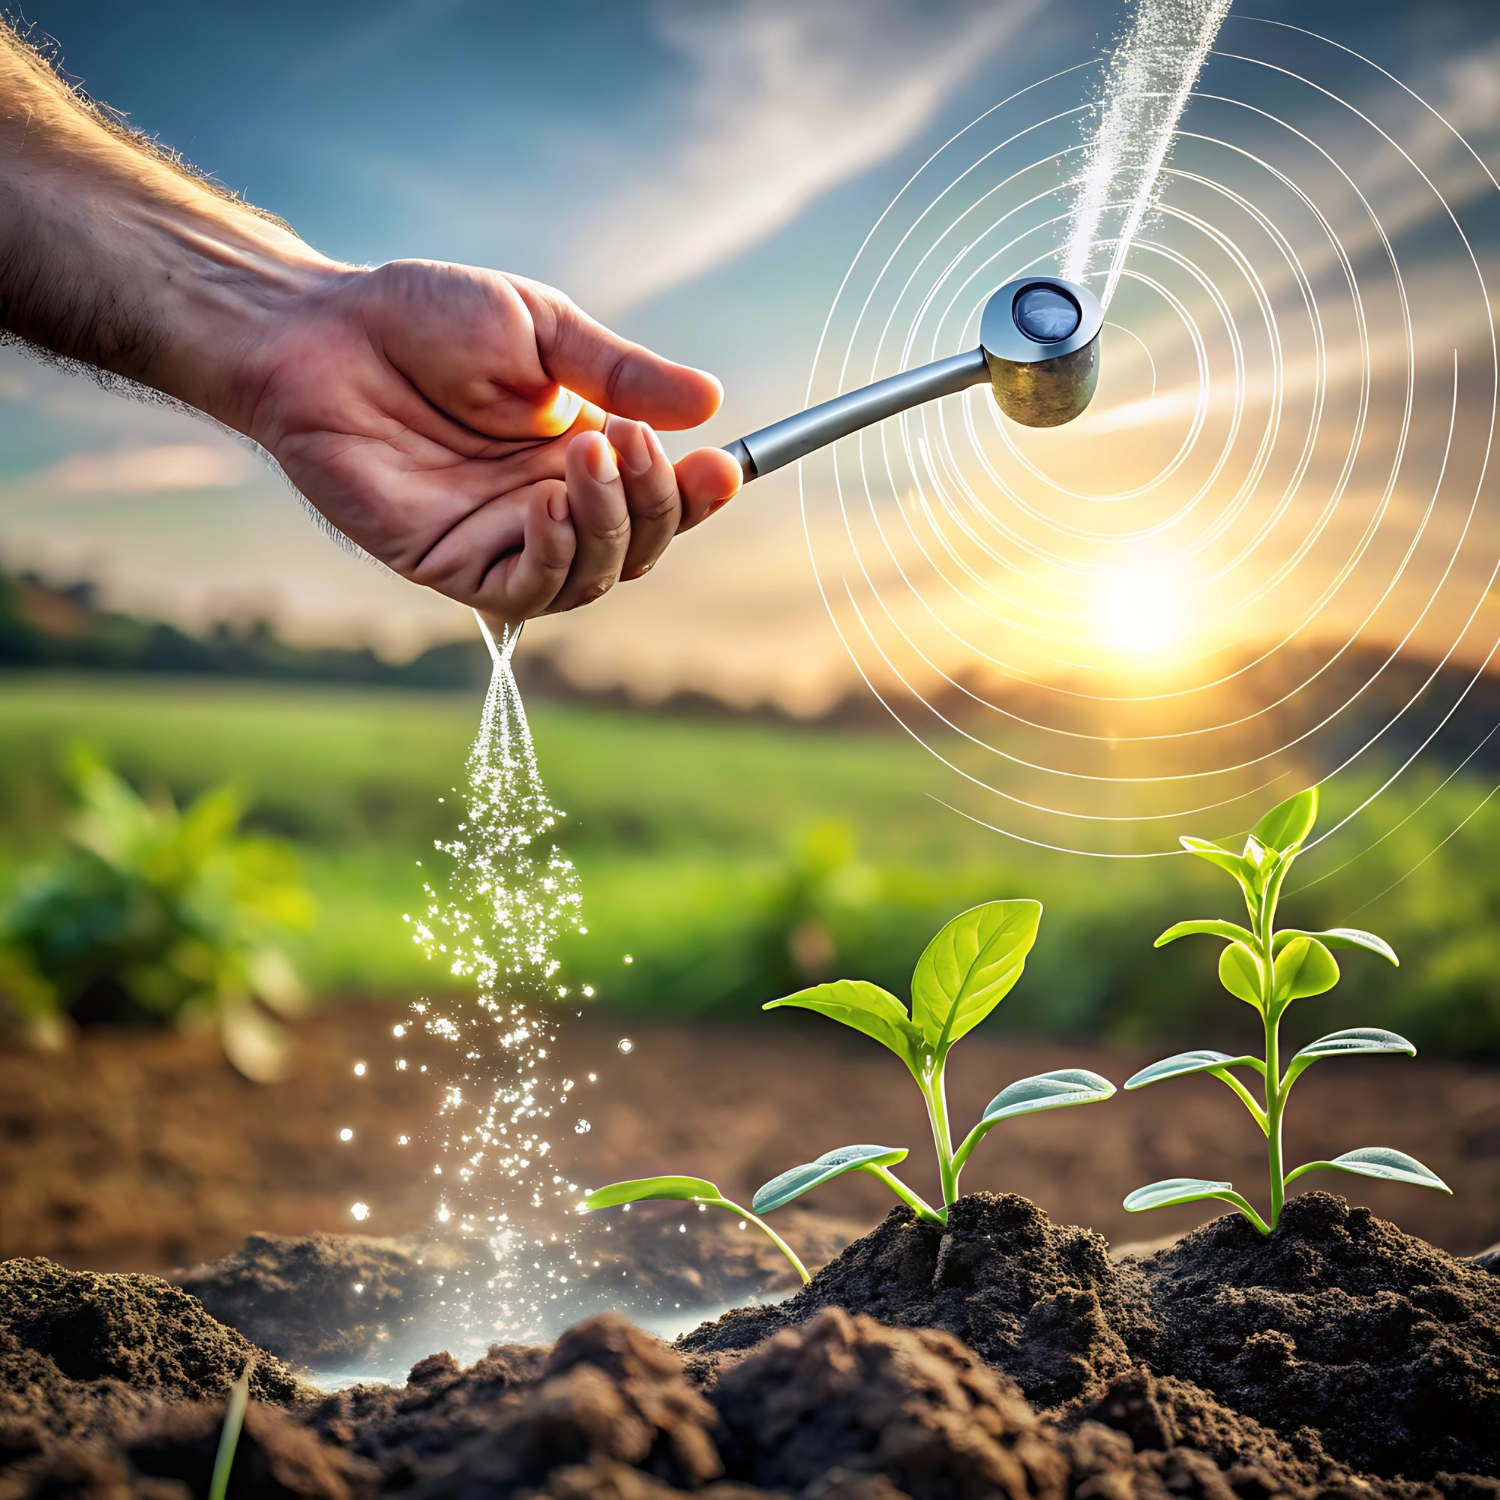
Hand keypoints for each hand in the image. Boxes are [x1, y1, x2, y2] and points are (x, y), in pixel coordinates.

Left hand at [240, 259, 742, 621]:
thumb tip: (711, 402)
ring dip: (610, 526)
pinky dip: (554, 557)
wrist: (320, 332)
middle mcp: (548, 505)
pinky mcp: (451, 566)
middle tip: (636, 443)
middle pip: (638, 546)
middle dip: (658, 505)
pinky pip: (525, 594)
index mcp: (578, 453)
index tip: (722, 466)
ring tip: (591, 455)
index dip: (697, 494)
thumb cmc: (422, 321)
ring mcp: (501, 540)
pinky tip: (551, 503)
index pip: (659, 499)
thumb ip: (619, 373)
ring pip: (593, 577)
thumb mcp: (542, 330)